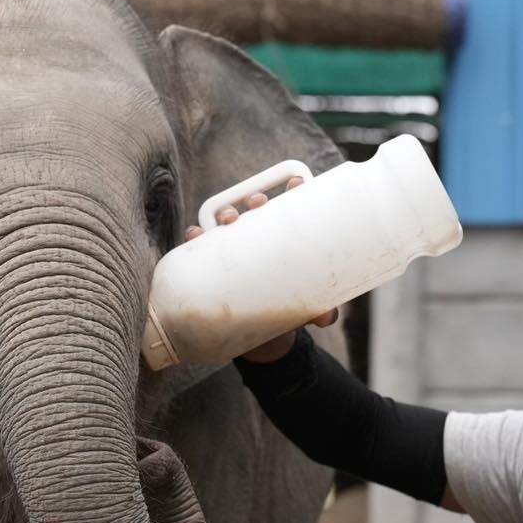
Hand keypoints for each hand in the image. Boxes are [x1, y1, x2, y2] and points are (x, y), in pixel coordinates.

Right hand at [183, 177, 338, 362]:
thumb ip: (319, 311)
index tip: (297, 185)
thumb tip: (327, 317)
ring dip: (225, 213)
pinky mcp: (212, 269)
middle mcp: (256, 241)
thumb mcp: (304, 308)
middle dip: (255, 199)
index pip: (288, 208)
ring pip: (225, 223)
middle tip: (259, 204)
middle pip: (254, 209)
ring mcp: (233, 253)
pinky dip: (195, 238)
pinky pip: (200, 249)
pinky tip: (195, 236)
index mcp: (282, 242)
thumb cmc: (287, 312)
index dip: (291, 190)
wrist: (262, 337)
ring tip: (229, 219)